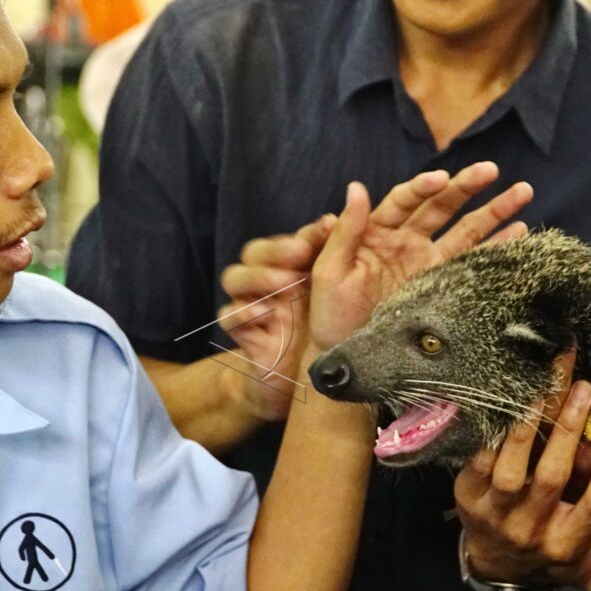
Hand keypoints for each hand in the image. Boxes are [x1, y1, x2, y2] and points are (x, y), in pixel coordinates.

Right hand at [216, 216, 332, 420]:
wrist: (309, 384)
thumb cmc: (328, 333)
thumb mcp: (341, 297)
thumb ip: (346, 255)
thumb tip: (362, 206)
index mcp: (294, 268)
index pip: (291, 240)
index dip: (308, 233)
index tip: (329, 226)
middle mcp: (270, 281)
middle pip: (255, 251)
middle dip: (277, 249)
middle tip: (301, 252)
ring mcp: (254, 304)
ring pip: (234, 277)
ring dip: (257, 276)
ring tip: (285, 283)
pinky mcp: (244, 333)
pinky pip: (228, 316)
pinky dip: (242, 312)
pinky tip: (263, 314)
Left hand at [309, 162, 531, 348]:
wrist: (346, 354)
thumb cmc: (329, 312)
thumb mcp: (329, 271)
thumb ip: (344, 231)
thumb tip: (356, 186)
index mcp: (377, 232)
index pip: (404, 200)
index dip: (422, 187)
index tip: (441, 179)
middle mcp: (405, 241)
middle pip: (440, 206)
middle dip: (466, 187)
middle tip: (491, 170)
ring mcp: (426, 262)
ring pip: (464, 229)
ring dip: (492, 211)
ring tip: (523, 192)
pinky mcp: (441, 286)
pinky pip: (471, 262)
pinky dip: (495, 247)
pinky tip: (519, 232)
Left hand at [455, 364, 590, 590]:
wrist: (495, 570)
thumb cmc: (554, 558)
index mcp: (567, 544)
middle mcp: (529, 529)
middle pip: (551, 477)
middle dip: (568, 431)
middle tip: (585, 389)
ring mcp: (494, 512)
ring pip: (510, 466)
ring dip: (528, 426)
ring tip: (545, 388)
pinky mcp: (466, 494)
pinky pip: (478, 459)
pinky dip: (492, 432)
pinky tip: (507, 402)